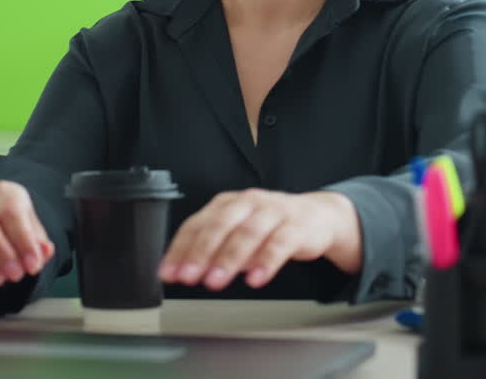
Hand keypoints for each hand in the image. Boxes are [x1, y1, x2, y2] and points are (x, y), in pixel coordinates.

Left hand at [158, 189, 361, 290]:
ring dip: (229, 259)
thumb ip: (212, 251)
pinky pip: (280, 243)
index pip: (197, 224)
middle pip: (220, 225)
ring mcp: (273, 211)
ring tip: (215, 282)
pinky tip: (255, 279)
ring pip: (248, 233)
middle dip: (201, 253)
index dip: (180, 249)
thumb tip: (182, 272)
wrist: (316, 216)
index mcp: (227, 204)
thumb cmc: (270, 226)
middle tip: (188, 277)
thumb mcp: (236, 234)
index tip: (169, 273)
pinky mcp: (297, 226)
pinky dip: (266, 262)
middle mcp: (248, 203)